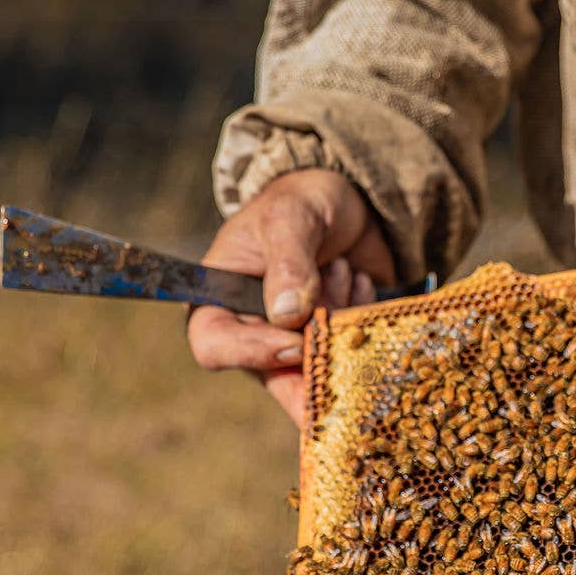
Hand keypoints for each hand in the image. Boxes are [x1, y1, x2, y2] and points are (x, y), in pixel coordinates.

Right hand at [187, 168, 394, 426]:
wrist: (346, 199)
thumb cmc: (299, 201)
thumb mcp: (289, 218)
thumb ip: (288, 262)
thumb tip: (287, 315)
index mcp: (219, 300)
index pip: (215, 346)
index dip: (252, 354)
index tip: (294, 342)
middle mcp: (252, 330)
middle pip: (273, 375)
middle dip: (313, 363)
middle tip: (343, 341)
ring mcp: (296, 340)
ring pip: (318, 366)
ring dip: (339, 324)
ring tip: (341, 269)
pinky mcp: (333, 341)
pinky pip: (353, 352)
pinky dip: (360, 319)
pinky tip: (358, 279)